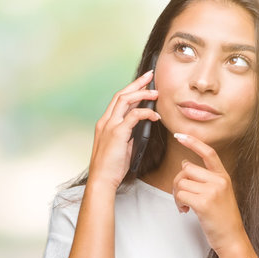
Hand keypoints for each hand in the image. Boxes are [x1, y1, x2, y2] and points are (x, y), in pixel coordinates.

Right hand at [88, 70, 160, 189]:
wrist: (102, 179)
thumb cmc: (112, 167)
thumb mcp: (122, 146)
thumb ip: (128, 134)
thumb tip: (139, 127)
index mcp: (106, 123)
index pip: (119, 99)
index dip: (131, 88)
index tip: (144, 82)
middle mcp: (106, 121)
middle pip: (121, 94)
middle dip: (137, 83)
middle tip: (151, 76)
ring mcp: (110, 125)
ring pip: (125, 100)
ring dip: (142, 94)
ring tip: (156, 93)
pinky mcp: (117, 133)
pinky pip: (134, 115)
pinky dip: (146, 112)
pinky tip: (155, 115)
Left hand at [171, 133, 247, 254]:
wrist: (232, 238)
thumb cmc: (223, 219)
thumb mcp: (220, 194)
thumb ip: (205, 179)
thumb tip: (185, 164)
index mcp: (224, 177)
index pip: (209, 153)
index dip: (193, 142)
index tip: (180, 134)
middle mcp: (219, 181)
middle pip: (187, 168)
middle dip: (178, 181)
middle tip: (181, 196)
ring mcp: (212, 191)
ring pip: (181, 181)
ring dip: (176, 194)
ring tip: (184, 205)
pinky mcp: (204, 203)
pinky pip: (180, 194)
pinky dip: (178, 203)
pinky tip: (185, 211)